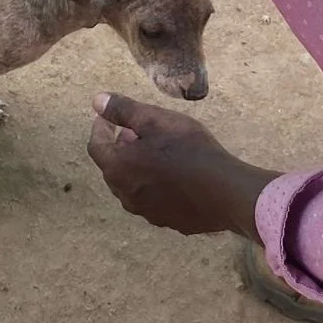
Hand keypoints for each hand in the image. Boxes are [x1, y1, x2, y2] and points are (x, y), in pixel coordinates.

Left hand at [87, 93, 276, 237]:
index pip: (96, 146)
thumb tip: (97, 101)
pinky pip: (153, 199)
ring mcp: (147, 212)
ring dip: (136, 168)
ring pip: (132, 186)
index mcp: (118, 169)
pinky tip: (174, 177)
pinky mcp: (168, 221)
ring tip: (153, 153)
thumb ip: (124, 110)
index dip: (100, 128)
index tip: (107, 117)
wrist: (225, 192)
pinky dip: (155, 185)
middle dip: (119, 148)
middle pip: (113, 168)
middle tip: (132, 132)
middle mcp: (126, 195)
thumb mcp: (156, 120)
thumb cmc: (189, 150)